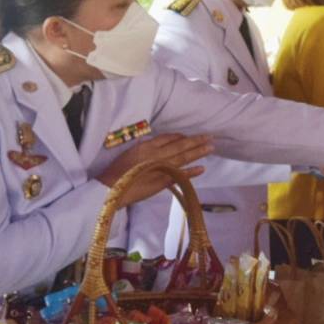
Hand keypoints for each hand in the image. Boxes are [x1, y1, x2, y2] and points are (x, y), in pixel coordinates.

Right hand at [98, 133, 213, 206]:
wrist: (112, 188)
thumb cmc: (117, 171)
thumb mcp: (130, 153)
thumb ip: (144, 149)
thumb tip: (155, 147)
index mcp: (147, 145)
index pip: (168, 137)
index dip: (181, 136)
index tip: (190, 136)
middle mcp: (156, 153)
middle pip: (180, 145)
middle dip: (196, 140)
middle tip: (210, 137)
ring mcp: (161, 166)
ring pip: (183, 157)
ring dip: (198, 152)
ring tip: (211, 147)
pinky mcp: (162, 181)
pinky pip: (180, 175)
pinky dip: (192, 172)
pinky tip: (202, 168)